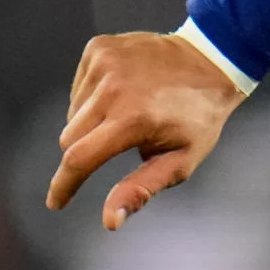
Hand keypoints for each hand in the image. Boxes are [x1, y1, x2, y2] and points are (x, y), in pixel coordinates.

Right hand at [47, 32, 246, 229]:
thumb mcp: (181, 159)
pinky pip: (78, 87)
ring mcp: (104, 63)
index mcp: (133, 120)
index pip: (78, 159)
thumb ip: (142, 189)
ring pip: (73, 114)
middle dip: (86, 151)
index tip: (56, 202)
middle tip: (118, 144)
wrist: (213, 61)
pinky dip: (93, 97)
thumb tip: (110, 221)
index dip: (63, 185)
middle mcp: (113, 89)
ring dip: (91, 122)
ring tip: (130, 112)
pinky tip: (124, 91)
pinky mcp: (100, 47)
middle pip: (70, 138)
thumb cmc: (199, 118)